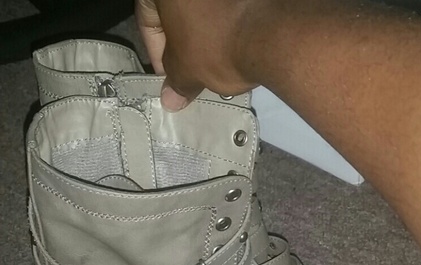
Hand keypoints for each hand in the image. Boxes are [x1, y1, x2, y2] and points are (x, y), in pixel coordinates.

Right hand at [135, 0, 259, 110]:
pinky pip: (231, 8)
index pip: (146, 17)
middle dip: (183, 42)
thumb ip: (176, 81)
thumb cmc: (218, 45)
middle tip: (191, 71)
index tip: (170, 76)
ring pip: (205, 8)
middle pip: (179, 10)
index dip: (156, 52)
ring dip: (207, 33)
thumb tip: (170, 100)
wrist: (273, 32)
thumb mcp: (189, 70)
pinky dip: (230, 24)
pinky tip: (238, 48)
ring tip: (218, 64)